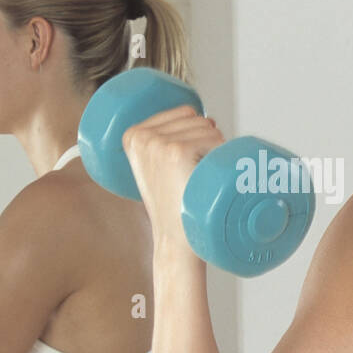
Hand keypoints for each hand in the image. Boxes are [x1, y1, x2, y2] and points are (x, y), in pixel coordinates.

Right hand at [120, 105, 224, 251]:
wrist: (174, 241)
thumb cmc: (174, 207)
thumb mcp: (157, 169)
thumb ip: (168, 141)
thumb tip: (210, 118)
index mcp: (132, 135)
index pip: (184, 112)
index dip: (196, 135)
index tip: (183, 166)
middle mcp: (142, 136)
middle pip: (197, 117)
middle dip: (206, 142)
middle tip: (192, 177)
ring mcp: (158, 143)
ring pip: (209, 127)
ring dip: (214, 150)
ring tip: (196, 179)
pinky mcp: (177, 152)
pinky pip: (214, 138)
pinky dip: (220, 154)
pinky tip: (205, 177)